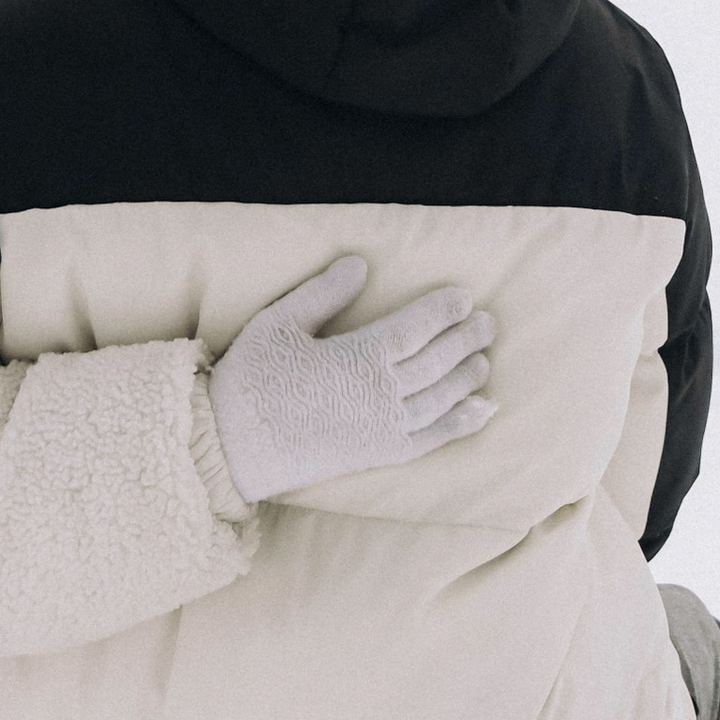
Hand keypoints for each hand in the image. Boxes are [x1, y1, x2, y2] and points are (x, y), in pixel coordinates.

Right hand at [207, 254, 494, 506]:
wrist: (231, 447)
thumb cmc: (250, 379)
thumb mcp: (278, 324)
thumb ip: (322, 294)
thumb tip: (360, 264)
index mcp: (357, 356)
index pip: (415, 329)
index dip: (443, 311)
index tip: (465, 297)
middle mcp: (380, 394)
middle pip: (436, 363)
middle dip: (465, 340)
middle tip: (487, 322)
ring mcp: (382, 428)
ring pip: (439, 399)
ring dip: (466, 378)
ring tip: (483, 359)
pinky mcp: (377, 455)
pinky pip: (430, 440)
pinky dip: (460, 425)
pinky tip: (481, 412)